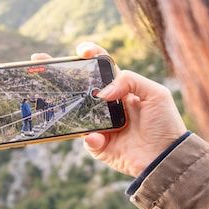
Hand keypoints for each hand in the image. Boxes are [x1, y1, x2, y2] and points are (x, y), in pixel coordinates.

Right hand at [30, 42, 186, 176]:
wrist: (166, 157)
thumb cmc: (165, 123)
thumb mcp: (155, 93)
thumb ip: (130, 81)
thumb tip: (101, 92)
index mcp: (121, 89)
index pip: (102, 68)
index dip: (90, 56)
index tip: (82, 51)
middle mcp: (107, 105)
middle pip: (80, 87)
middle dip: (60, 74)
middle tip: (42, 62)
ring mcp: (101, 125)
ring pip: (75, 112)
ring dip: (65, 105)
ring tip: (56, 98)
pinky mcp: (99, 146)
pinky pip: (86, 139)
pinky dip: (91, 138)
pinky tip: (98, 137)